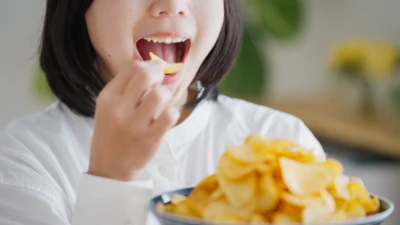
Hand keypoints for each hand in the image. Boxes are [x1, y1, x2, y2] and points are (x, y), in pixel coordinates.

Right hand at [88, 61, 179, 180]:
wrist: (109, 168)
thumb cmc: (112, 133)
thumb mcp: (108, 107)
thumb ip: (126, 87)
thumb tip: (152, 66)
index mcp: (108, 98)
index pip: (132, 68)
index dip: (150, 64)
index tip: (157, 68)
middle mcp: (119, 109)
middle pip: (146, 76)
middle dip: (159, 73)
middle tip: (161, 80)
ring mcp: (135, 125)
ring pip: (160, 95)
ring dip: (166, 95)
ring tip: (162, 103)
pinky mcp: (150, 139)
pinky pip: (170, 115)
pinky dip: (173, 112)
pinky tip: (166, 116)